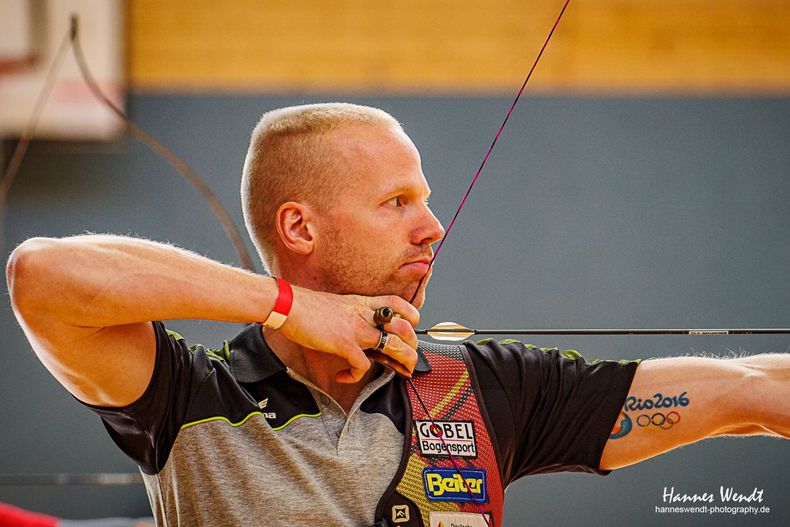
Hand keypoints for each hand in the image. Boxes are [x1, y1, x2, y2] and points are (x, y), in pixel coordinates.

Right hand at [277, 285, 419, 382]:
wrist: (290, 305)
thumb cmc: (308, 307)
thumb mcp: (338, 304)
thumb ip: (352, 314)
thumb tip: (358, 328)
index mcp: (363, 304)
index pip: (396, 303)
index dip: (410, 314)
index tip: (412, 326)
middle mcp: (364, 315)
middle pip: (402, 328)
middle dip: (412, 346)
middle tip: (410, 359)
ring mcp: (357, 330)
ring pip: (393, 346)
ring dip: (402, 361)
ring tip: (401, 371)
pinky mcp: (345, 344)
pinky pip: (362, 365)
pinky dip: (356, 375)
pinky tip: (345, 376)